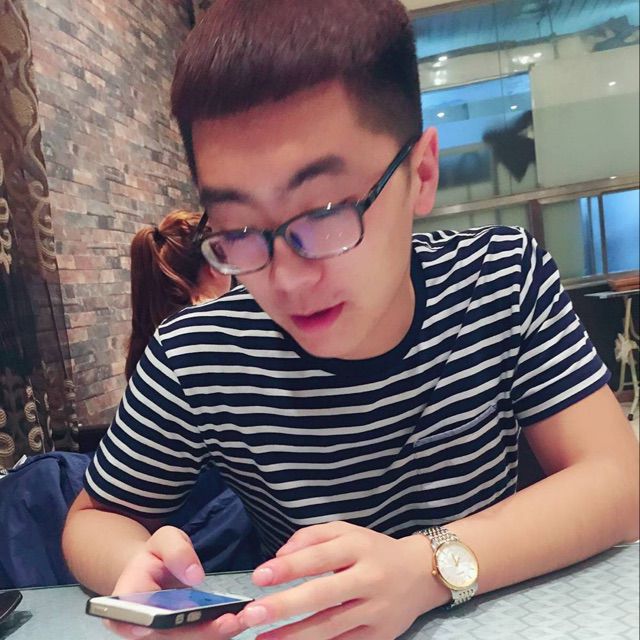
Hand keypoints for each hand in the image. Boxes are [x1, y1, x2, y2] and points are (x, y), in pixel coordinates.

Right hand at [104, 526, 244, 639]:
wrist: (157, 571)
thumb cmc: (157, 555)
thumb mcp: (165, 539)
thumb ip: (176, 551)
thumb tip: (194, 575)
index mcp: (127, 599)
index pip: (123, 618)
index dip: (135, 626)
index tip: (155, 625)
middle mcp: (141, 625)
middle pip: (165, 636)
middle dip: (197, 632)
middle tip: (227, 621)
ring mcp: (163, 634)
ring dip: (214, 634)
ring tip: (241, 619)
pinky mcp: (183, 634)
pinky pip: (200, 636)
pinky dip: (220, 630)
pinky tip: (240, 618)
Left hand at [237, 521, 448, 639]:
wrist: (421, 573)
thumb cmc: (374, 550)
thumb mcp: (347, 531)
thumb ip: (311, 537)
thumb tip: (279, 555)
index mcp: (359, 547)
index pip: (319, 557)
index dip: (288, 567)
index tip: (259, 576)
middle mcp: (369, 579)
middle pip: (323, 594)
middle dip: (284, 606)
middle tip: (251, 614)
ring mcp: (376, 611)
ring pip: (331, 627)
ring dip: (293, 636)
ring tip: (263, 638)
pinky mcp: (380, 636)